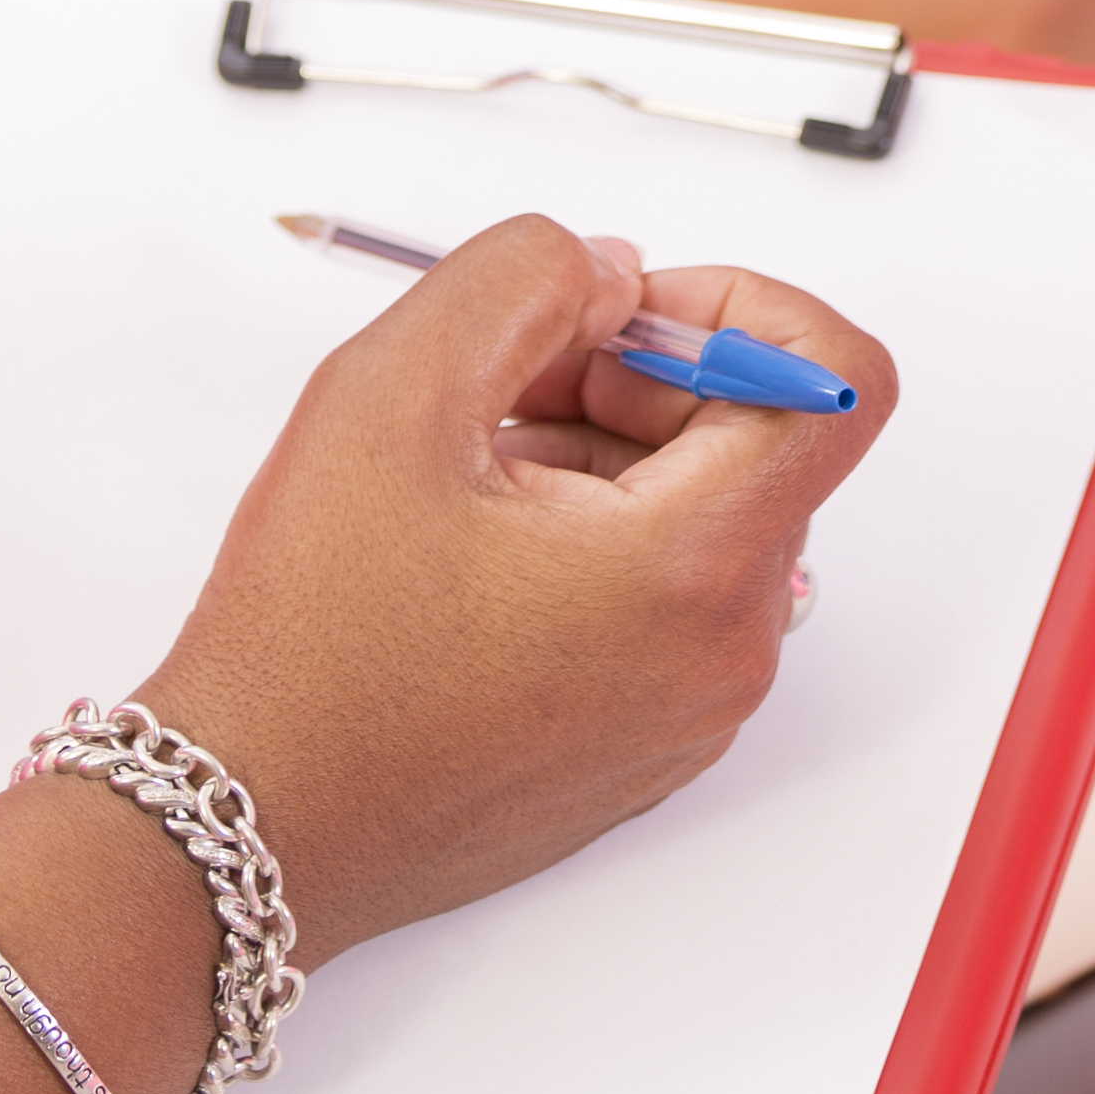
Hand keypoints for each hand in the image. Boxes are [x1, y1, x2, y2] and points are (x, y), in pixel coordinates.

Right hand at [140, 216, 893, 964]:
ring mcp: (688, 711)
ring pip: (698, 518)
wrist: (258, 821)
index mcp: (691, 570)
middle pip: (754, 445)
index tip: (624, 318)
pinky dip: (589, 543)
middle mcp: (721, 654)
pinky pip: (663, 599)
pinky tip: (471, 554)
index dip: (736, 309)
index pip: (836, 385)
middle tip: (504, 389)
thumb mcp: (391, 391)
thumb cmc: (313, 648)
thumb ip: (524, 277)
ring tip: (465, 483)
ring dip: (601, 459)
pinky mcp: (644, 743)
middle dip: (637, 379)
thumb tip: (610, 273)